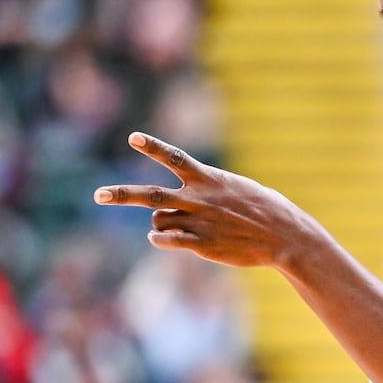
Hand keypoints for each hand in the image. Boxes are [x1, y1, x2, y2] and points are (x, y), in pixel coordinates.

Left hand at [94, 132, 322, 267]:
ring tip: (181, 222)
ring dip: (161, 221)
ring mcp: (199, 222)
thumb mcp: (241, 188)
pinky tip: (161, 238)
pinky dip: (161, 238)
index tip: (133, 138)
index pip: (175, 158)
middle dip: (122, 194)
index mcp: (210, 179)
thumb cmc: (267, 209)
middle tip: (98, 195)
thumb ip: (212, 188)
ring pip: (158, 220)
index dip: (152, 146)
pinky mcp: (202, 244)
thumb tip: (190, 194)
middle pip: (151, 195)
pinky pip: (167, 240)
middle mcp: (200, 199)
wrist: (285, 236)